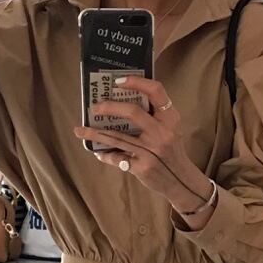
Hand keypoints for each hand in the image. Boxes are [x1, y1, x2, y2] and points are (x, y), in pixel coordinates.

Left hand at [72, 75, 212, 212]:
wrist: (182, 182)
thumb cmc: (172, 152)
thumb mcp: (171, 130)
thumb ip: (154, 116)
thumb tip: (123, 102)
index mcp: (170, 119)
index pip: (156, 91)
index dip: (137, 82)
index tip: (118, 81)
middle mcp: (161, 133)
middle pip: (132, 112)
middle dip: (109, 108)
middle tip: (95, 108)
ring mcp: (151, 151)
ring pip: (117, 138)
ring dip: (95, 134)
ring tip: (80, 130)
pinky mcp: (142, 167)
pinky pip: (117, 158)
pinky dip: (105, 155)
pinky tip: (98, 152)